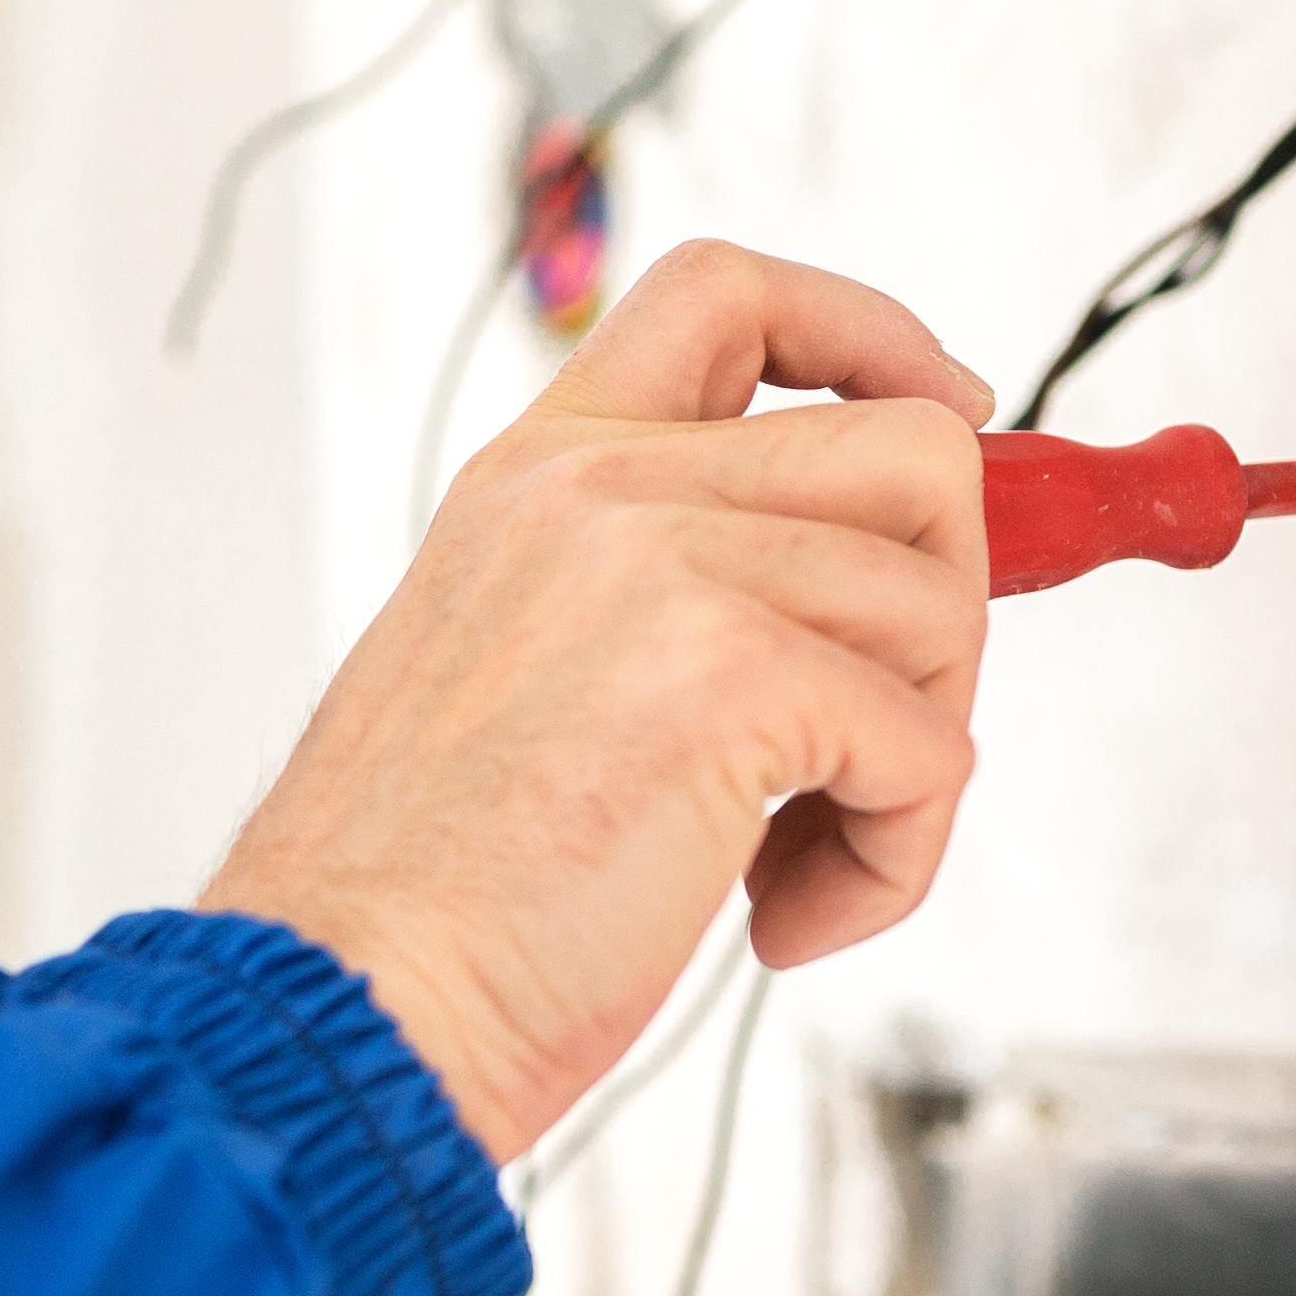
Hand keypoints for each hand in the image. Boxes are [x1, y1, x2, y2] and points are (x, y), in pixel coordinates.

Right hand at [204, 242, 988, 1159]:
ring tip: (794, 860)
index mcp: (540, 478)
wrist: (348, 1000)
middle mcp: (599, 491)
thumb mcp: (530, 673)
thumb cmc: (432, 897)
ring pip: (941, 608)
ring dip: (912, 763)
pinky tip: (780, 921)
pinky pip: (933, 748)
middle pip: (913, 452)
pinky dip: (895, 859)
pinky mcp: (731, 675)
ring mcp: (664, 566)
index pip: (730, 295)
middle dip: (944, 610)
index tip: (948, 406)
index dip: (873, 337)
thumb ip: (667, 594)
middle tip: (862, 737)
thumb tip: (880, 592)